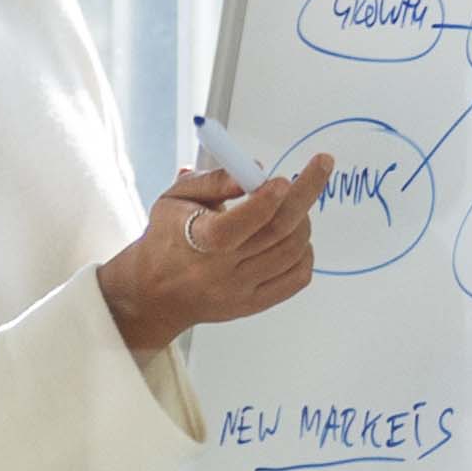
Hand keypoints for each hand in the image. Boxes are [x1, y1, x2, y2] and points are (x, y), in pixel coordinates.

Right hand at [95, 150, 329, 353]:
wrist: (152, 292)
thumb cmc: (167, 239)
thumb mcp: (174, 199)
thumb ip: (213, 181)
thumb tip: (256, 170)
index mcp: (194, 242)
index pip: (234, 226)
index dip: (264, 201)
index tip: (282, 179)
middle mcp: (218, 271)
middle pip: (276, 232)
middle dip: (305, 194)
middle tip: (319, 167)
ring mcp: (238, 291)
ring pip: (292, 251)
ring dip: (303, 222)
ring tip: (294, 208)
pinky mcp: (253, 303)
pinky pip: (297, 278)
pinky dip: (305, 253)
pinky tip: (294, 239)